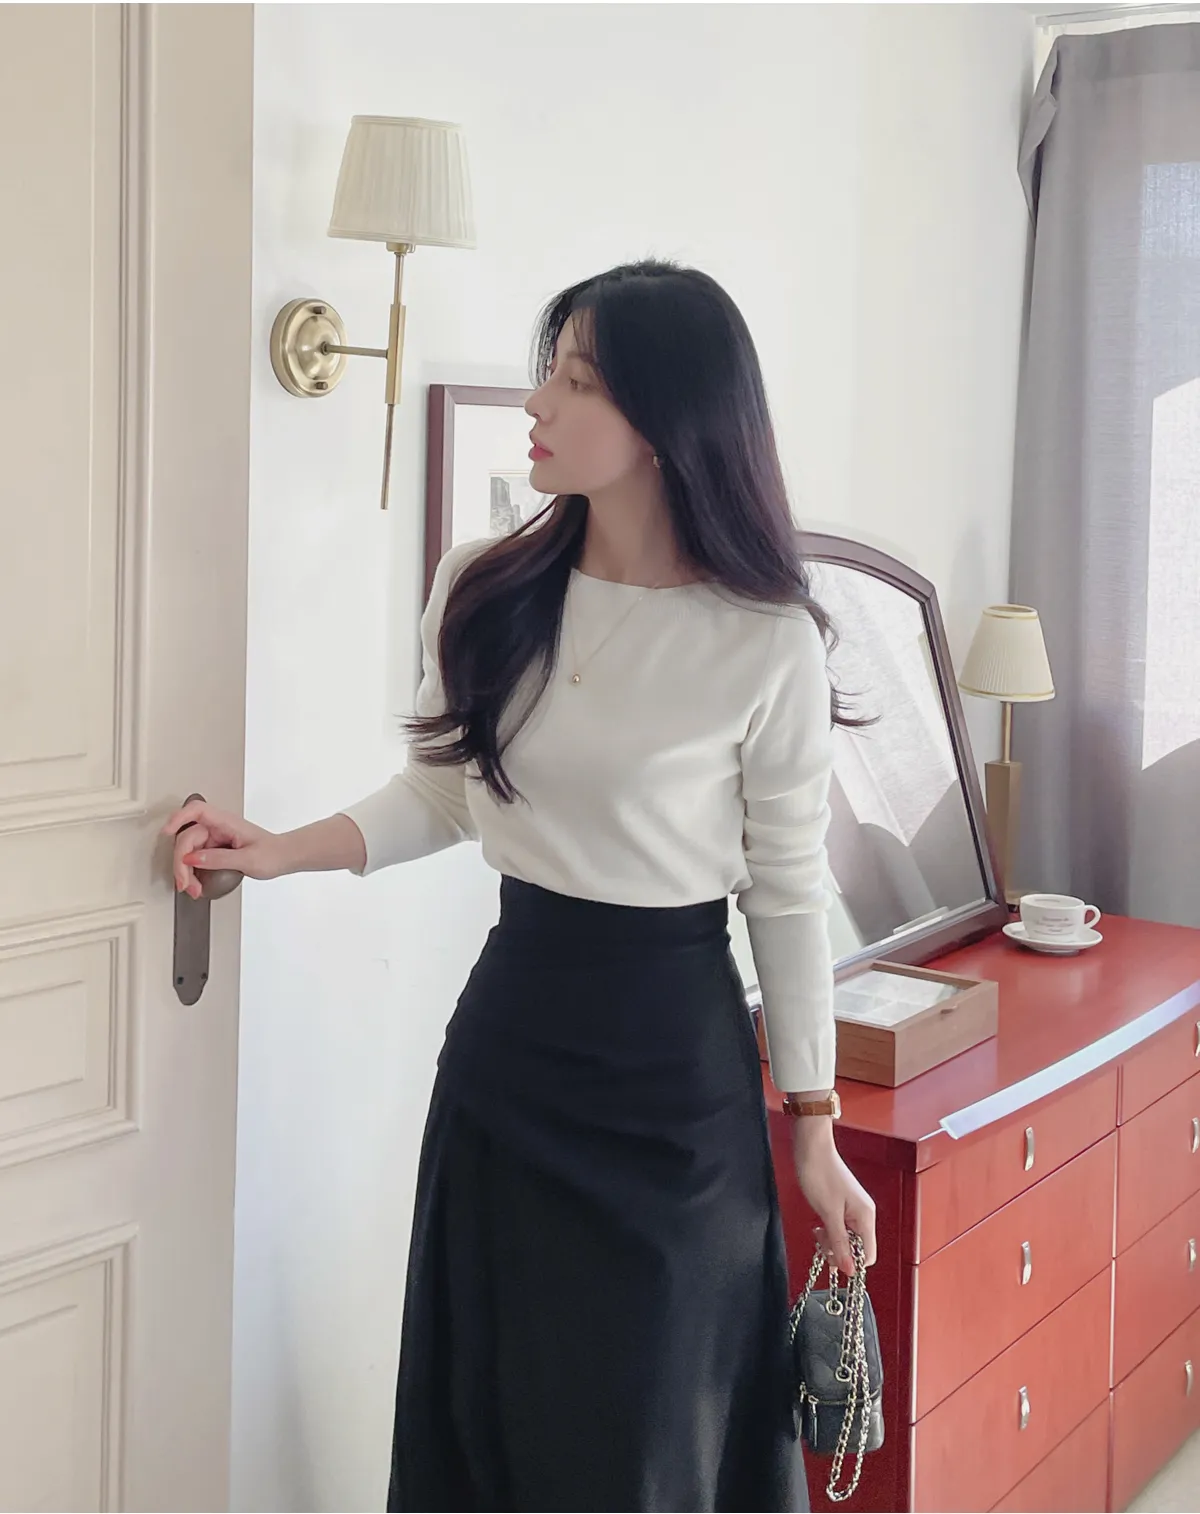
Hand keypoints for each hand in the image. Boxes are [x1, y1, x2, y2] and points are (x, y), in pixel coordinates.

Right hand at [161, 798, 287, 897]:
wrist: (284, 858)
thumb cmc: (273, 853)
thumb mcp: (248, 860)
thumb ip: (219, 859)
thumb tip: (192, 858)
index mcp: (227, 822)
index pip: (197, 811)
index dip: (179, 818)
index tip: (167, 832)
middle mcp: (218, 827)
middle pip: (187, 838)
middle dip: (182, 862)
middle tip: (186, 883)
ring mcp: (215, 838)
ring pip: (188, 851)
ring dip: (186, 871)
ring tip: (193, 888)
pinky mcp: (214, 849)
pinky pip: (196, 858)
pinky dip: (192, 872)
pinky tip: (195, 884)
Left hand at [791, 1119, 876, 1275]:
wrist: (811, 1148)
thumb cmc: (820, 1173)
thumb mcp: (828, 1214)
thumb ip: (839, 1243)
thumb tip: (849, 1269)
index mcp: (866, 1216)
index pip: (867, 1255)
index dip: (850, 1262)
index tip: (832, 1259)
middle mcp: (864, 1213)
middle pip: (857, 1247)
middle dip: (838, 1250)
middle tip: (821, 1242)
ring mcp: (854, 1208)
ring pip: (848, 1238)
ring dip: (833, 1240)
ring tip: (818, 1231)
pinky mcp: (844, 1204)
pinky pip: (841, 1227)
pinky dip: (830, 1230)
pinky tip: (820, 1224)